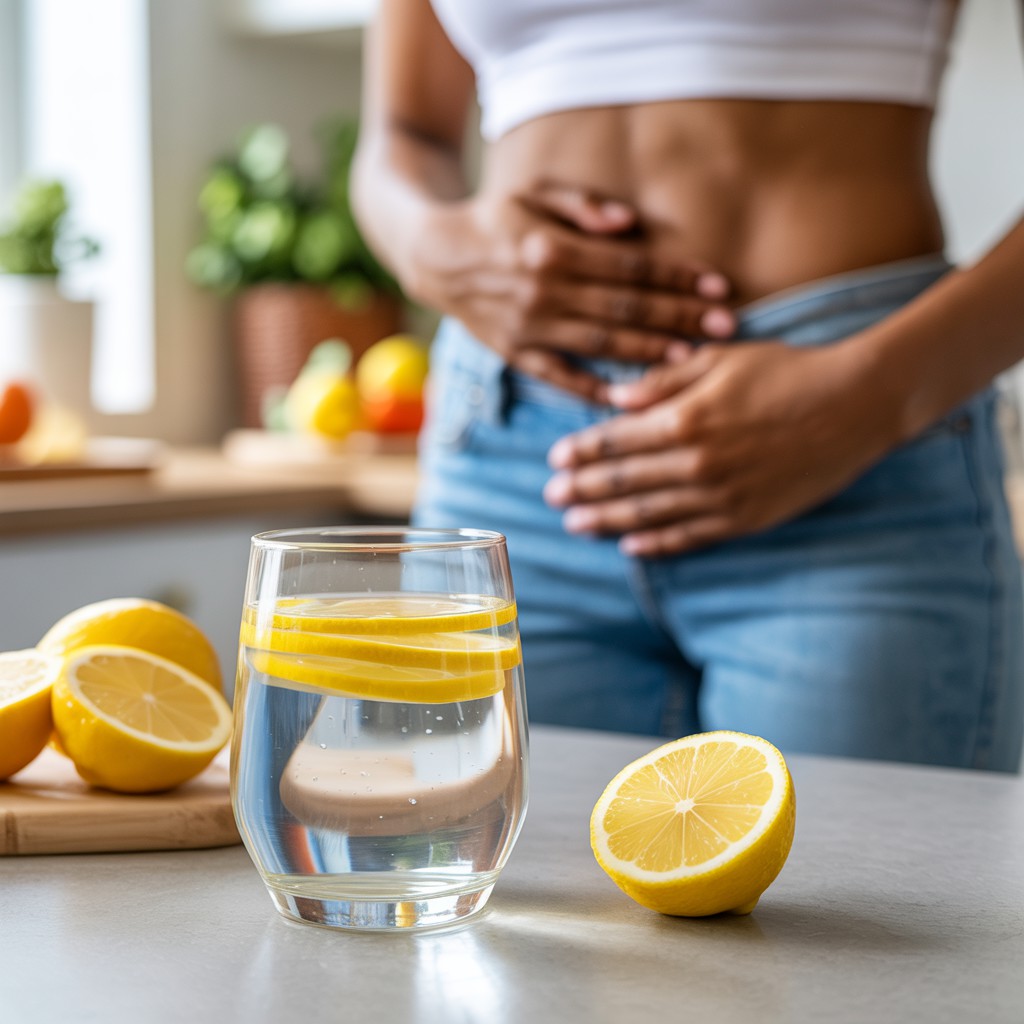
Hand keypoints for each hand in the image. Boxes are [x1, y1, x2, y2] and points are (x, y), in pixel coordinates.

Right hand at [405, 182, 735, 400]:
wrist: (437, 257)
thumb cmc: (498, 218)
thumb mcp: (535, 192)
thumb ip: (583, 205)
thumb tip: (629, 222)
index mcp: (553, 248)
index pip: (630, 266)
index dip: (677, 278)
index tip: (718, 287)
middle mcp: (544, 291)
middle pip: (625, 308)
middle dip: (679, 317)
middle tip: (726, 327)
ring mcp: (530, 327)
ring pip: (601, 344)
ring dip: (649, 352)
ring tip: (691, 358)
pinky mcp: (518, 354)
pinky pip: (562, 378)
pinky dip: (595, 390)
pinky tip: (630, 398)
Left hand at [543, 339, 899, 553]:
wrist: (855, 405)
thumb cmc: (787, 371)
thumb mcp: (721, 360)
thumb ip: (663, 382)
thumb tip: (614, 396)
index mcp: (685, 419)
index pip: (616, 441)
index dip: (581, 452)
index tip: (554, 460)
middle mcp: (696, 463)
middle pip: (624, 481)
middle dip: (582, 490)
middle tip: (551, 499)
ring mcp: (721, 496)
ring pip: (648, 515)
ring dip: (607, 521)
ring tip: (576, 526)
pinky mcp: (745, 518)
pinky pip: (689, 537)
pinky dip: (656, 543)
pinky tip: (630, 546)